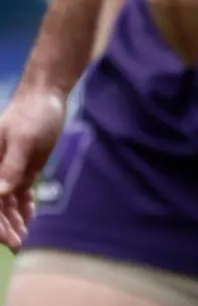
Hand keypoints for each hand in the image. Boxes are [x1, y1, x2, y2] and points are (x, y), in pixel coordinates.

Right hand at [0, 85, 65, 248]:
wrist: (46, 96)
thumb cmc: (32, 113)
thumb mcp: (23, 139)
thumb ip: (12, 166)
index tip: (6, 239)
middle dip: (6, 227)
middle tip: (21, 246)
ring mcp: (9, 171)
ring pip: (8, 204)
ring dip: (16, 222)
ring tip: (28, 240)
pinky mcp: (24, 170)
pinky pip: (21, 195)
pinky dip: (25, 208)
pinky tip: (31, 220)